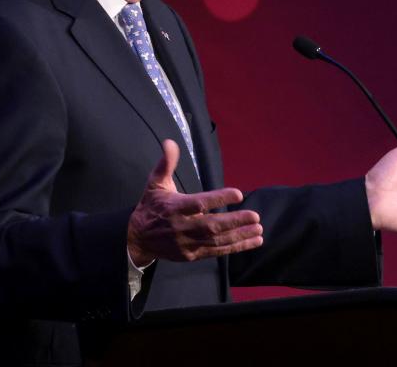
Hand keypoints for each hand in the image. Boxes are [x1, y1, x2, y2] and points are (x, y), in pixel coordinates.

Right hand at [127, 139, 263, 266]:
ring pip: (217, 241)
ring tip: (259, 230)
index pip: (199, 203)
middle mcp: (182, 226)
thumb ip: (166, 163)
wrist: (137, 239)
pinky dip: (235, 247)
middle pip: (211, 225)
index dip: (219, 199)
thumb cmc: (151, 207)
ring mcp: (187, 243)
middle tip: (255, 216)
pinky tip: (252, 242)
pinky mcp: (192, 255)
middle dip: (234, 222)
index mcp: (175, 207)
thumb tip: (170, 142)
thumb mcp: (155, 183)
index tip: (238, 193)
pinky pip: (216, 252)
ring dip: (240, 236)